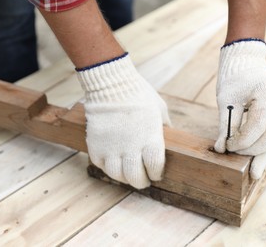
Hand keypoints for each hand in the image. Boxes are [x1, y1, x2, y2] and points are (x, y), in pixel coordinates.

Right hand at [77, 53, 170, 188]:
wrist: (112, 84)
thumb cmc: (140, 94)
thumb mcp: (160, 110)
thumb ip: (165, 128)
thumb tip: (170, 138)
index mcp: (151, 139)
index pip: (155, 167)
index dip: (157, 173)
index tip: (156, 173)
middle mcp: (131, 147)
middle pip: (136, 177)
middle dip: (142, 181)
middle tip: (143, 180)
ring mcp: (112, 148)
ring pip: (118, 175)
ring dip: (125, 178)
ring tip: (128, 174)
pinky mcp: (96, 145)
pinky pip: (101, 165)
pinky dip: (108, 167)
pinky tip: (114, 162)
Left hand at [214, 39, 265, 178]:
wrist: (247, 63)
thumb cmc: (235, 78)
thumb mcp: (226, 99)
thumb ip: (226, 125)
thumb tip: (222, 149)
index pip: (257, 127)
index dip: (241, 141)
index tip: (227, 146)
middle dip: (253, 151)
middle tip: (237, 157)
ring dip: (264, 157)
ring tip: (255, 175)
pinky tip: (265, 166)